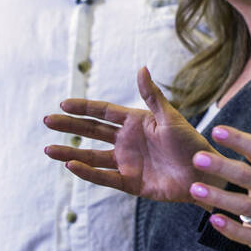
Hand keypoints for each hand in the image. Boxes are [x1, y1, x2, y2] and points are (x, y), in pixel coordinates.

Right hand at [43, 67, 218, 202]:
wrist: (203, 175)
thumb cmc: (191, 143)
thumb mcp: (171, 118)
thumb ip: (152, 96)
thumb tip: (141, 68)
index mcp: (135, 122)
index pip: (103, 112)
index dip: (83, 107)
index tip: (63, 103)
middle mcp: (126, 141)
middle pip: (91, 131)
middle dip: (69, 126)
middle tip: (47, 121)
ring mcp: (126, 161)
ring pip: (91, 156)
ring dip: (70, 152)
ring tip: (49, 149)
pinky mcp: (129, 182)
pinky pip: (103, 176)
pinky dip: (87, 172)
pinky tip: (71, 166)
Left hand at [188, 101, 250, 250]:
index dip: (238, 139)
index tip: (217, 130)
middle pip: (245, 176)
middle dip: (221, 166)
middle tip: (197, 157)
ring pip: (242, 206)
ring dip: (219, 197)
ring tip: (195, 188)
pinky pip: (247, 234)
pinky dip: (232, 229)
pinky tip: (215, 221)